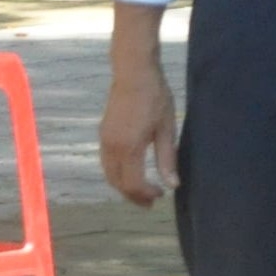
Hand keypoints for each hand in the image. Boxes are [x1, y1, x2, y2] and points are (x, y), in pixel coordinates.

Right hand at [100, 49, 176, 207]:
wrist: (133, 73)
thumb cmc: (155, 98)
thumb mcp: (167, 128)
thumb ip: (167, 158)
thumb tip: (172, 185)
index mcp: (129, 147)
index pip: (133, 184)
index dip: (146, 195)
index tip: (161, 195)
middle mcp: (112, 147)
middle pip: (118, 183)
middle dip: (133, 196)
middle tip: (151, 202)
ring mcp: (104, 140)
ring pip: (109, 174)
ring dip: (124, 186)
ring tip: (142, 192)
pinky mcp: (103, 134)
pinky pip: (106, 163)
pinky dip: (117, 174)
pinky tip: (131, 173)